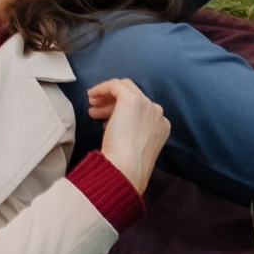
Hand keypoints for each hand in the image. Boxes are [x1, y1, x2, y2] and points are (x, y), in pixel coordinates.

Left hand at [86, 75, 172, 191]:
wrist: (127, 168)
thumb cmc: (127, 165)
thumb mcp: (135, 146)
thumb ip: (132, 131)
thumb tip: (112, 122)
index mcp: (162, 126)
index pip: (141, 110)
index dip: (122, 113)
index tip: (107, 120)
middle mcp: (157, 113)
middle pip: (134, 97)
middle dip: (113, 103)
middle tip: (96, 110)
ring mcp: (146, 105)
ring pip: (125, 90)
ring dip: (106, 98)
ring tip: (91, 109)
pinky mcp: (132, 100)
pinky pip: (115, 85)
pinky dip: (102, 88)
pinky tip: (91, 95)